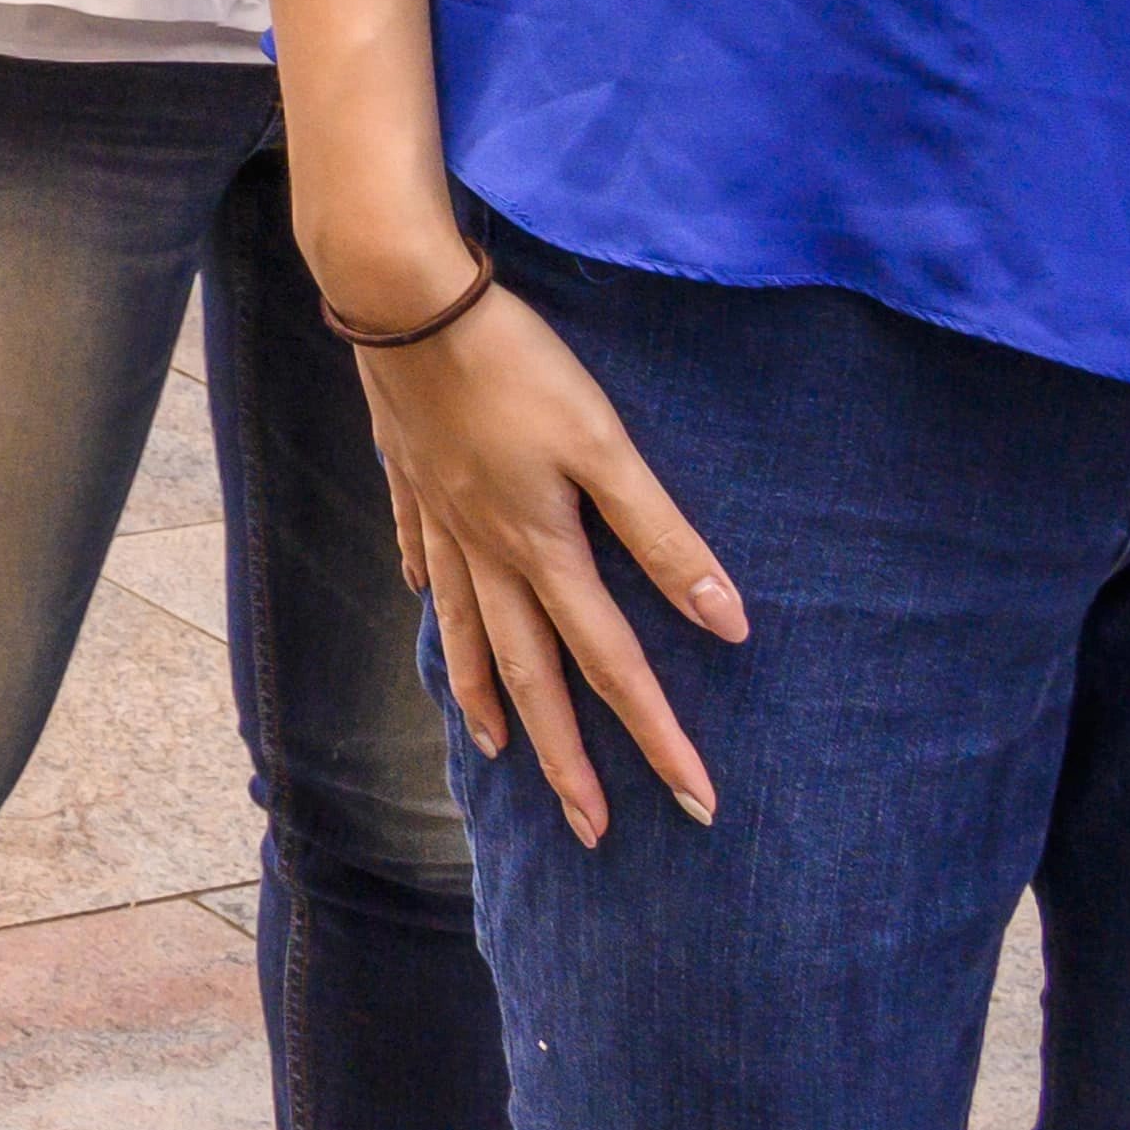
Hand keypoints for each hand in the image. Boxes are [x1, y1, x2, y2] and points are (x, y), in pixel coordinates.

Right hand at [347, 266, 743, 847]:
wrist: (401, 300)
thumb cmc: (513, 363)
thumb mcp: (604, 443)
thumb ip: (662, 535)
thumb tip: (728, 622)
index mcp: (542, 548)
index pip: (612, 666)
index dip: (658, 737)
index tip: (695, 803)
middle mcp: (487, 551)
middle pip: (532, 675)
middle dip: (566, 758)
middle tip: (592, 829)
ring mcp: (441, 520)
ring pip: (470, 631)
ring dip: (488, 697)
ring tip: (497, 749)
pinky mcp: (412, 480)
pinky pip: (423, 559)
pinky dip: (432, 596)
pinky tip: (428, 604)